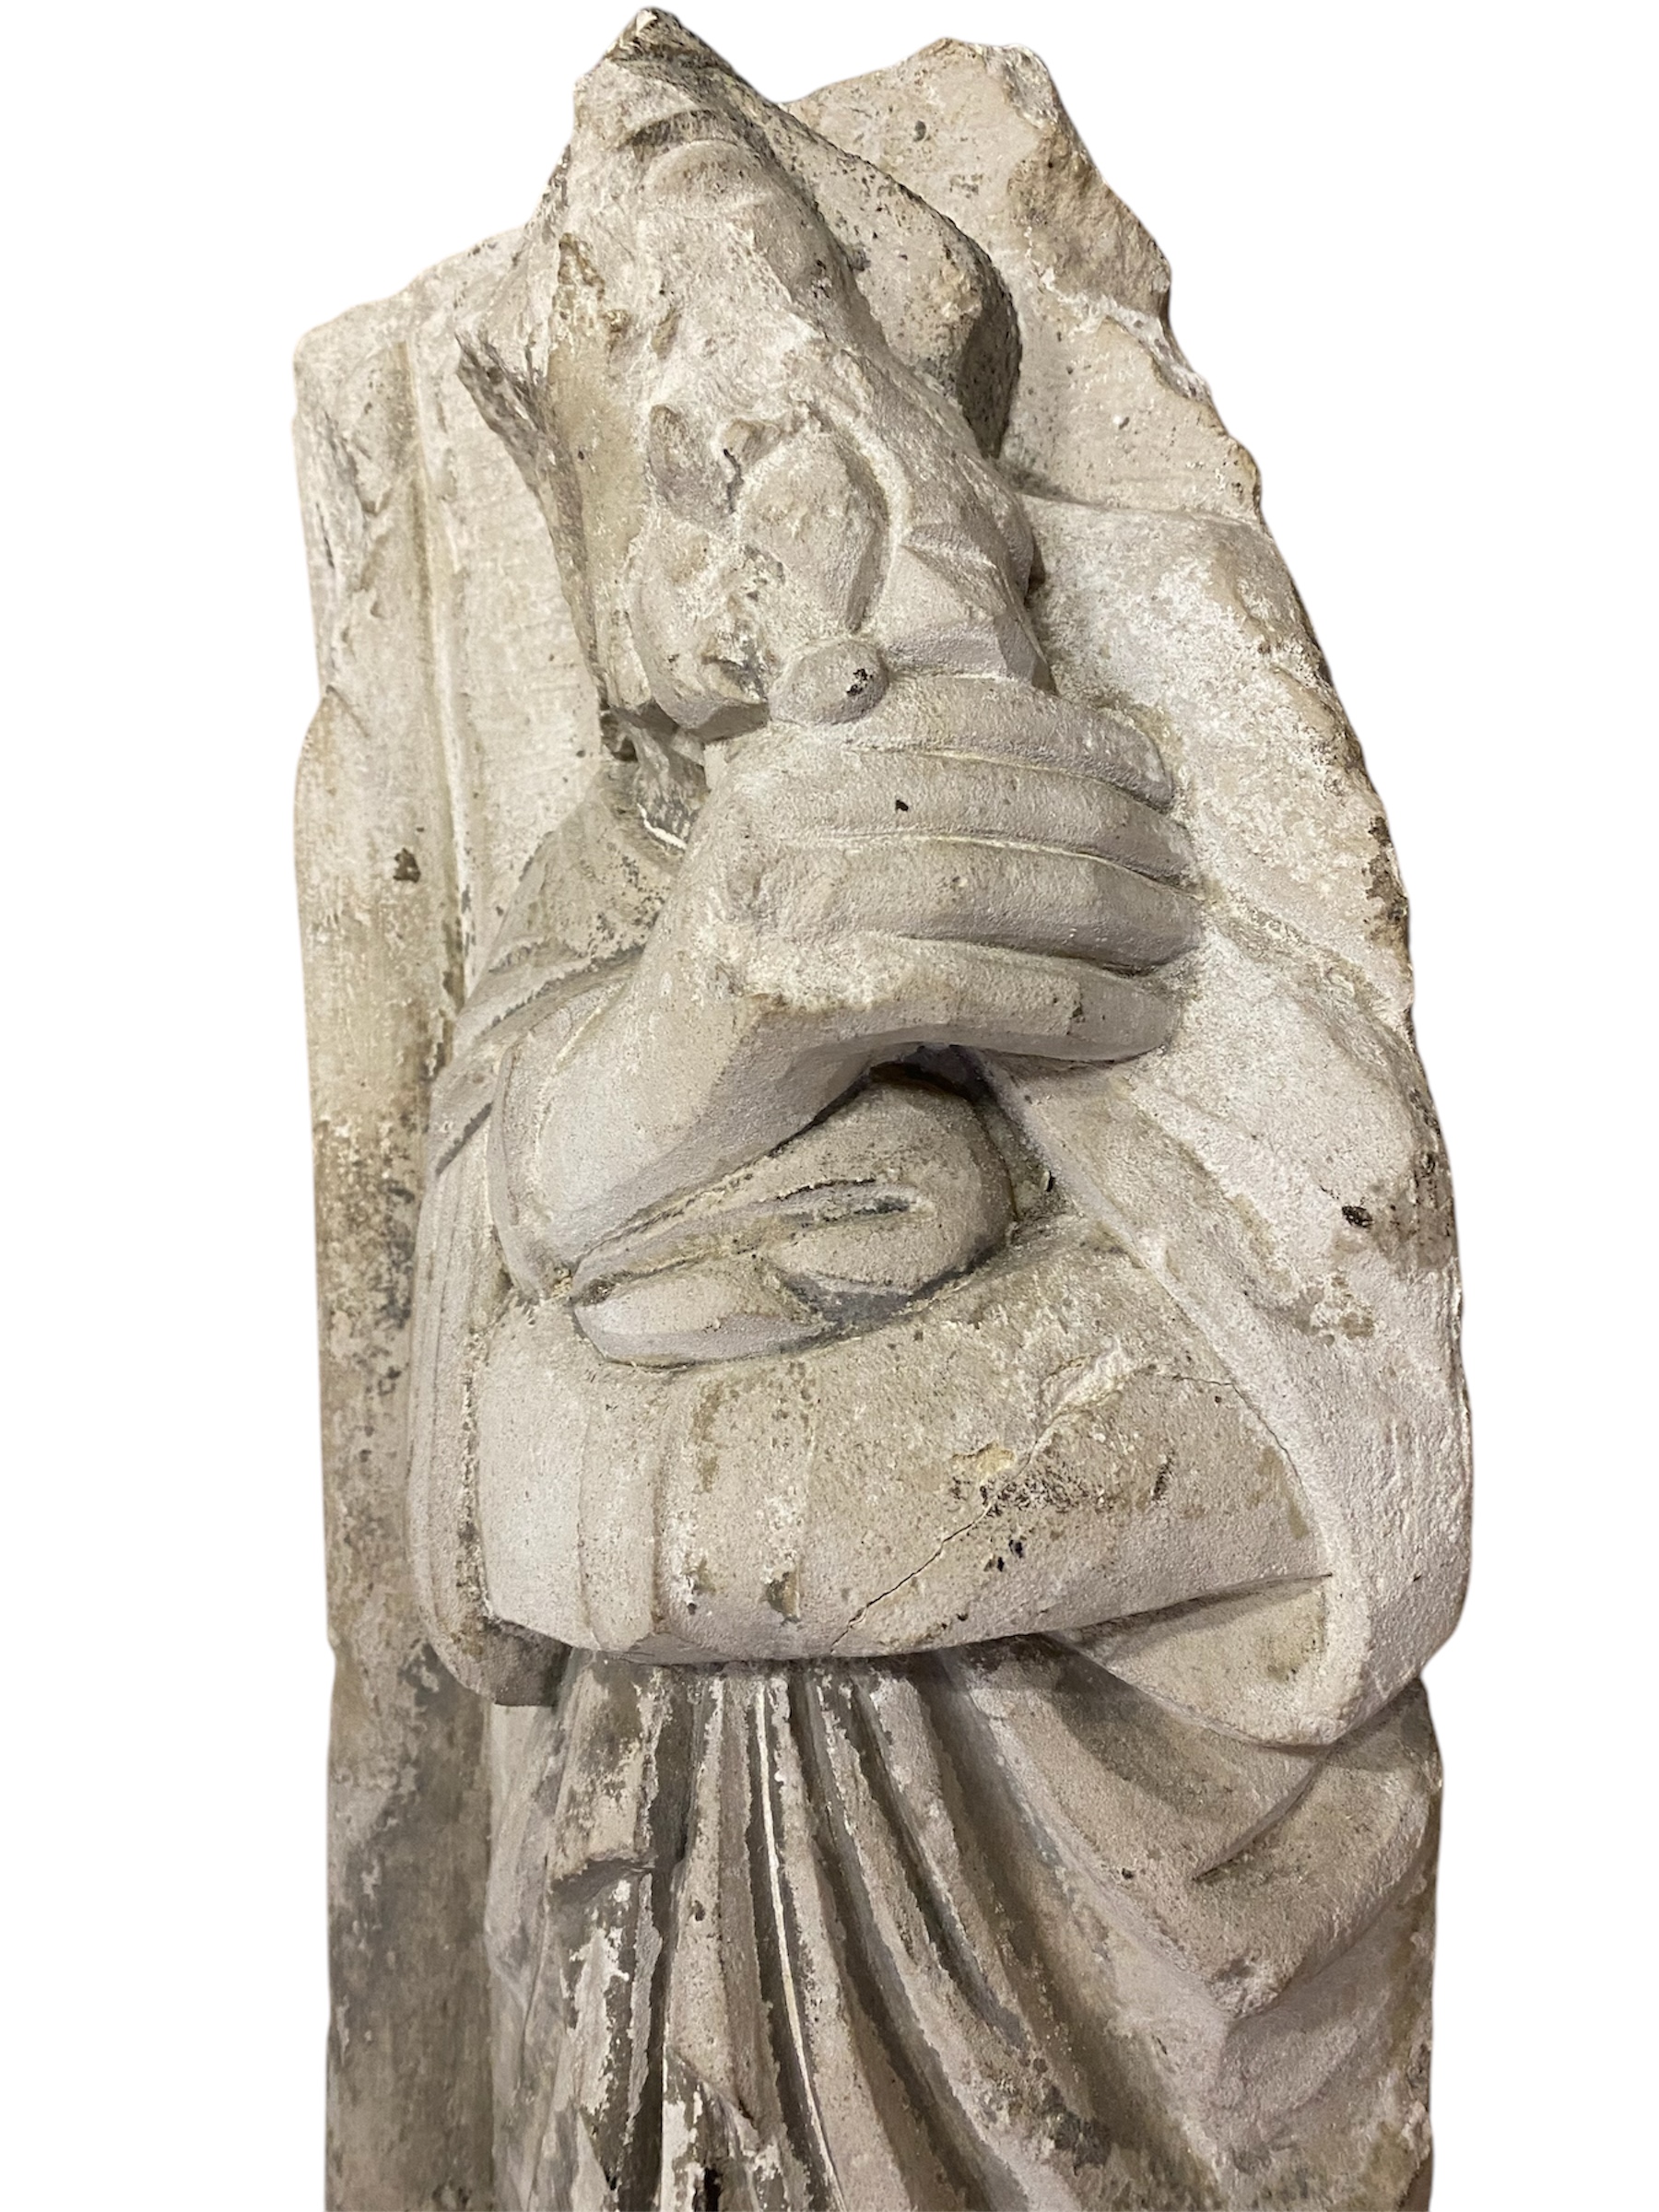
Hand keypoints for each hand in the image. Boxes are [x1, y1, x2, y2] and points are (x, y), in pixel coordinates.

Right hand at [649, 669, 1197, 1062]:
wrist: (640, 1112)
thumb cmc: (765, 988)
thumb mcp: (809, 862)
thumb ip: (886, 788)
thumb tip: (1036, 728)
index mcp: (783, 759)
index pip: (947, 715)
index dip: (1066, 738)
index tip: (1157, 782)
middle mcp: (766, 811)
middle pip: (973, 800)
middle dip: (1102, 833)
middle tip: (1186, 879)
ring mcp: (766, 905)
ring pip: (972, 886)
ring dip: (1099, 916)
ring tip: (1175, 945)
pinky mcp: (781, 1002)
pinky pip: (955, 987)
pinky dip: (1062, 1005)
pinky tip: (1132, 1024)